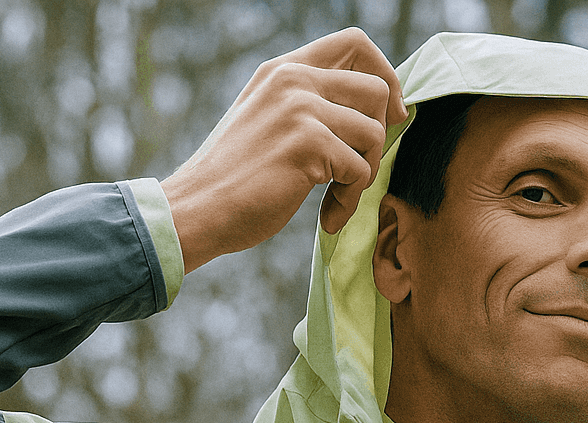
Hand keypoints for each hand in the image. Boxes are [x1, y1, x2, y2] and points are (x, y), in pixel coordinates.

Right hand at [161, 27, 407, 272]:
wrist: (196, 209)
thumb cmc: (234, 178)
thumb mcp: (268, 121)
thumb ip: (307, 104)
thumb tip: (373, 110)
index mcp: (284, 69)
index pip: (355, 42)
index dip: (386, 74)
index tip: (390, 113)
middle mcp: (293, 80)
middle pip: (376, 89)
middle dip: (379, 136)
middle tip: (358, 170)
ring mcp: (299, 108)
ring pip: (374, 133)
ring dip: (365, 175)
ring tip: (337, 198)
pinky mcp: (307, 143)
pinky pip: (360, 170)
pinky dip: (349, 200)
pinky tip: (327, 215)